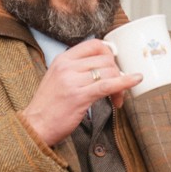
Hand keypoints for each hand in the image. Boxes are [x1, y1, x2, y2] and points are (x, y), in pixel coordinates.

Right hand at [21, 39, 141, 146]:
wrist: (35, 126)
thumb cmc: (49, 106)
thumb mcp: (58, 79)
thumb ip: (77, 69)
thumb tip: (103, 66)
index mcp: (63, 59)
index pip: (94, 44)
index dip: (109, 54)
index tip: (113, 66)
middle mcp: (67, 67)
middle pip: (105, 59)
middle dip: (117, 72)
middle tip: (117, 89)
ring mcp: (73, 81)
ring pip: (109, 72)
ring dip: (120, 85)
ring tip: (116, 99)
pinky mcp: (79, 96)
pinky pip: (108, 85)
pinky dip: (125, 82)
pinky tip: (135, 80)